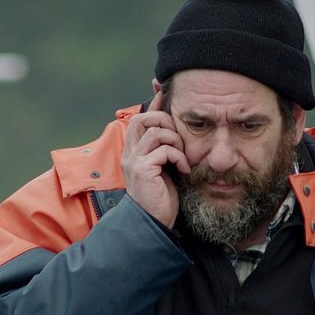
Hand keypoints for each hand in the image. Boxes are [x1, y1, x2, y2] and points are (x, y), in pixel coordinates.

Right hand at [121, 92, 189, 227]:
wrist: (154, 223)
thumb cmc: (161, 197)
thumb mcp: (165, 167)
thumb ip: (167, 149)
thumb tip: (179, 130)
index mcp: (134, 150)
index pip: (141, 118)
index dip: (155, 103)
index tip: (164, 91)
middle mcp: (129, 153)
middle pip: (143, 119)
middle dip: (166, 122)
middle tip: (180, 138)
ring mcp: (134, 161)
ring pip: (155, 133)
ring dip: (175, 142)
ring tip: (183, 157)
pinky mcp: (142, 170)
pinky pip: (163, 151)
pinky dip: (178, 157)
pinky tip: (184, 169)